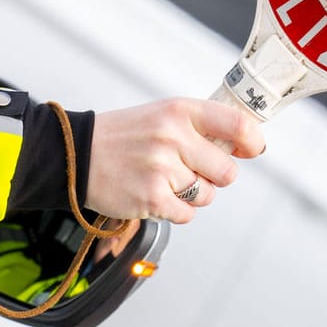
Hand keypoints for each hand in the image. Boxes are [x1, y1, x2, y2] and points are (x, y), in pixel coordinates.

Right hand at [84, 98, 263, 223]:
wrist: (75, 155)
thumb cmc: (122, 136)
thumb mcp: (160, 115)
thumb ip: (199, 126)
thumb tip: (243, 144)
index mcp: (179, 111)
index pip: (238, 124)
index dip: (252, 141)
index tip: (250, 150)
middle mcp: (172, 137)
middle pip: (227, 171)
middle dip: (213, 176)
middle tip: (189, 170)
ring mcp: (162, 169)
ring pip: (206, 195)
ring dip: (191, 195)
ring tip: (163, 181)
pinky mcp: (151, 198)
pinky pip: (186, 214)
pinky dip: (174, 210)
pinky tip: (154, 195)